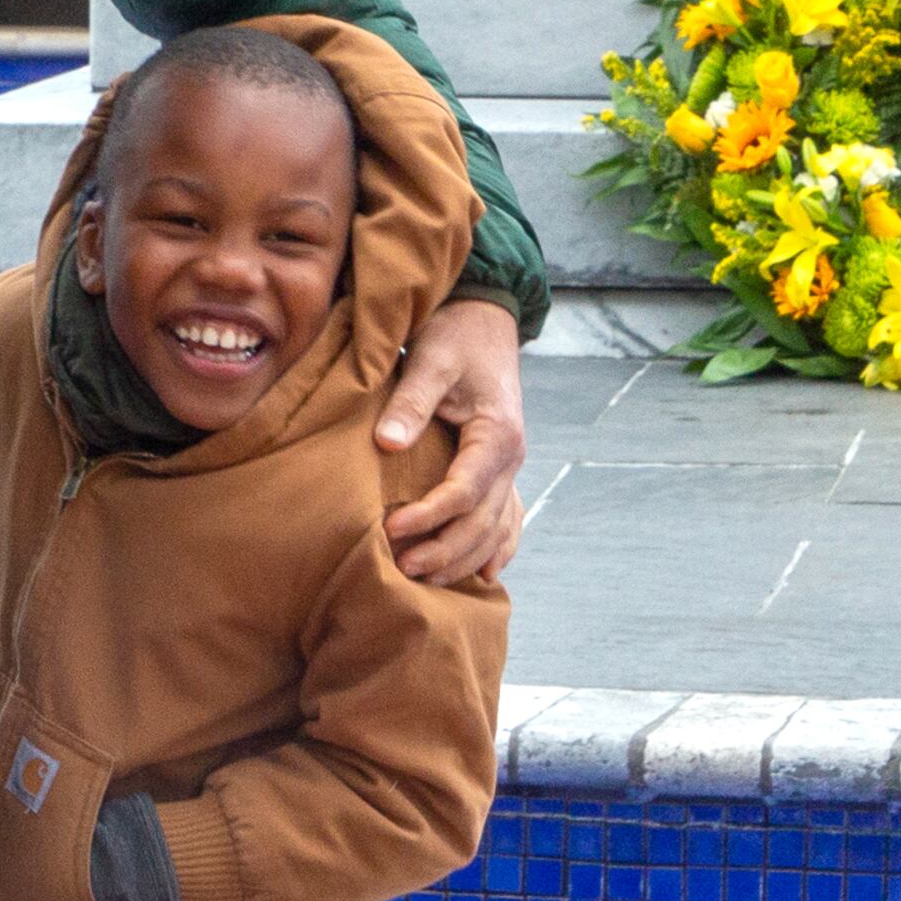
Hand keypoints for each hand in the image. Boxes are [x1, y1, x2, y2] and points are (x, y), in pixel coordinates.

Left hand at [377, 296, 528, 585]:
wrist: (483, 321)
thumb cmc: (455, 337)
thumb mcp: (432, 359)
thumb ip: (411, 401)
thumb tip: (387, 443)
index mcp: (498, 435)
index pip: (465, 491)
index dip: (429, 516)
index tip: (391, 530)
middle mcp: (512, 459)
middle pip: (483, 523)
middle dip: (444, 551)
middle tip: (401, 570)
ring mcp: (511, 469)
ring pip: (495, 530)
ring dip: (462, 559)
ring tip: (423, 579)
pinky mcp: (501, 471)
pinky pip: (507, 521)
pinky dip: (496, 550)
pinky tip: (479, 576)